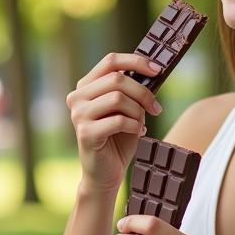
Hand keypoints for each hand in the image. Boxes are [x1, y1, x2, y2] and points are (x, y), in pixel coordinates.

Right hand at [67, 53, 163, 193]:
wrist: (106, 173)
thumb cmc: (118, 139)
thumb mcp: (127, 109)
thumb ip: (132, 90)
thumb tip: (153, 72)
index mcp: (86, 86)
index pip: (110, 61)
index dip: (136, 61)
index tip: (158, 70)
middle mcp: (77, 97)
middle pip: (117, 79)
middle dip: (143, 92)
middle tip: (156, 108)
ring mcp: (78, 115)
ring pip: (118, 98)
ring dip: (138, 112)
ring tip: (141, 124)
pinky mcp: (85, 133)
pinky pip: (118, 120)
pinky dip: (134, 126)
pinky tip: (136, 133)